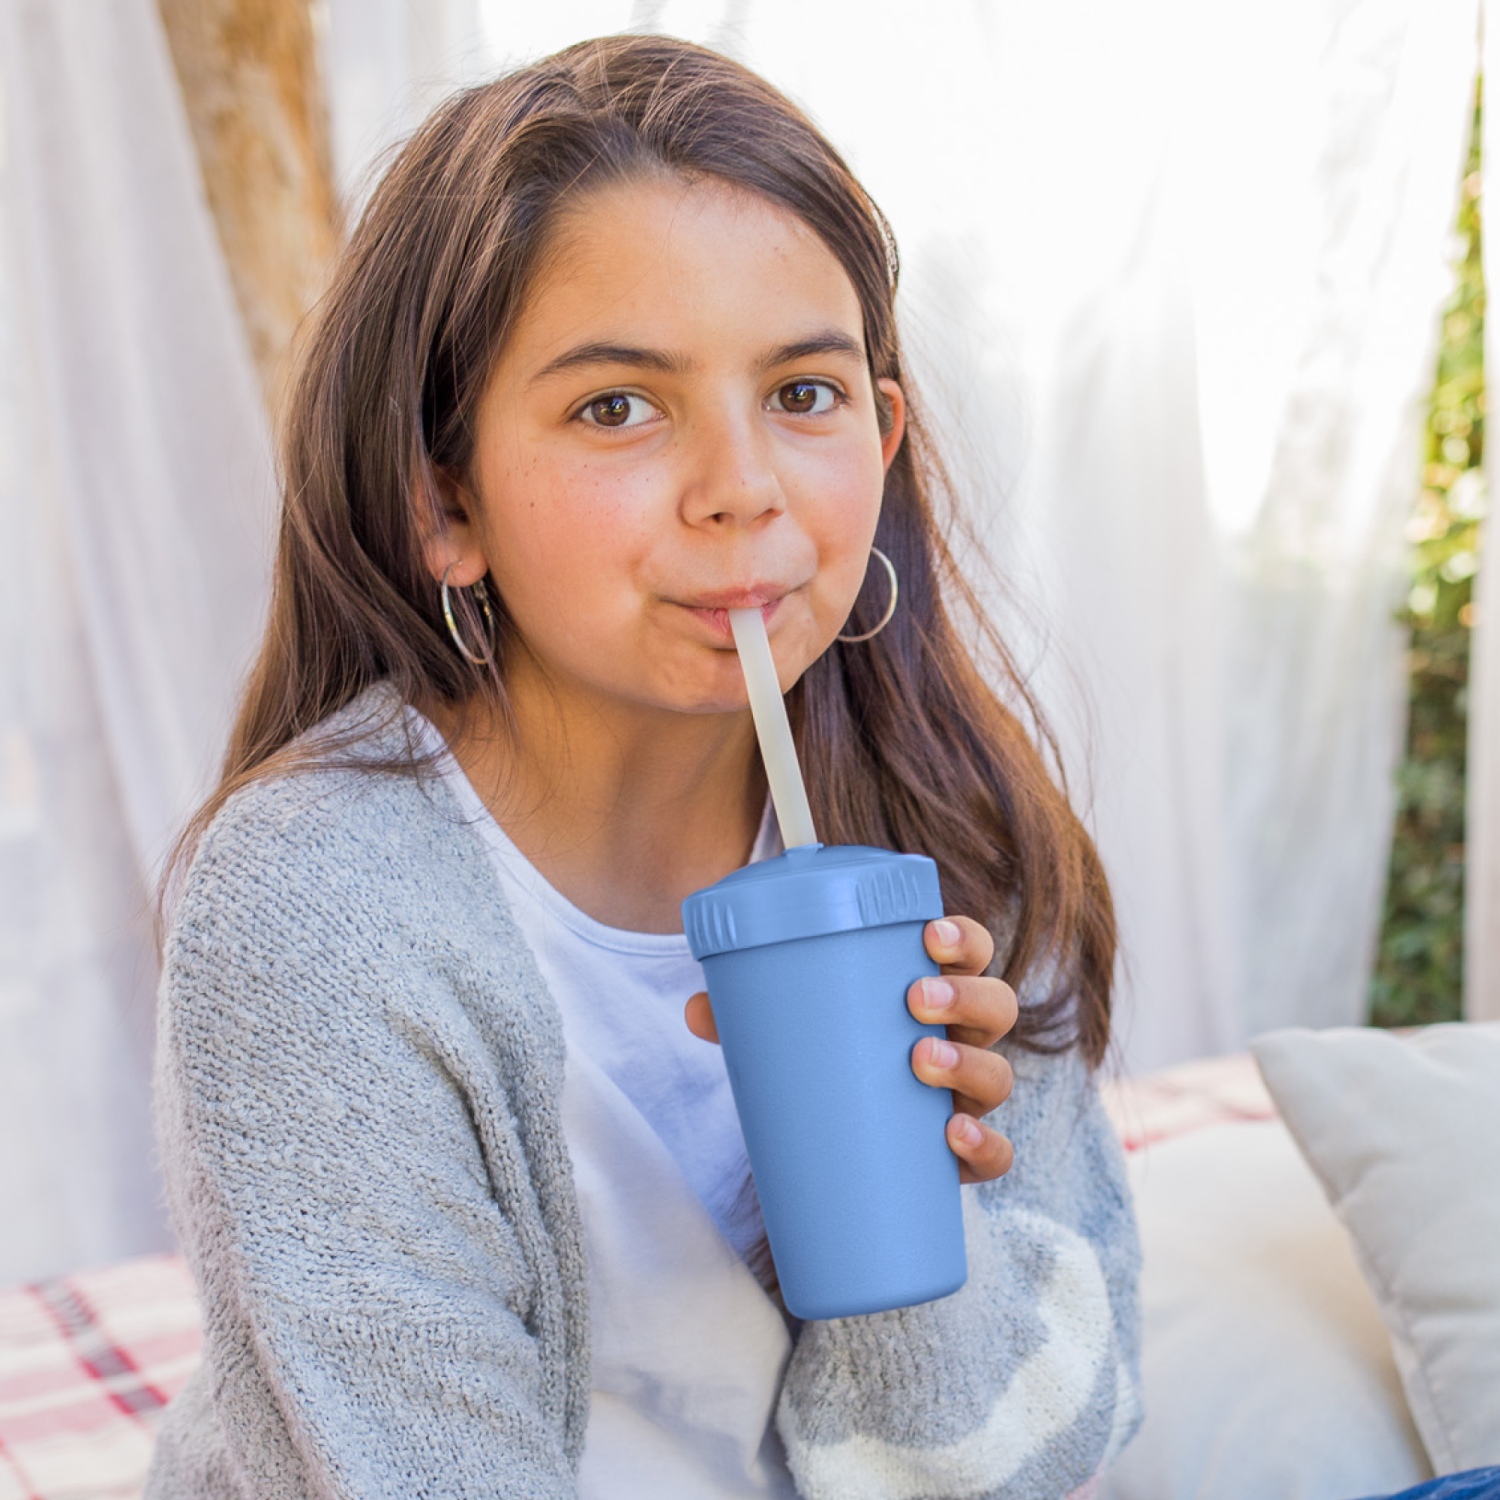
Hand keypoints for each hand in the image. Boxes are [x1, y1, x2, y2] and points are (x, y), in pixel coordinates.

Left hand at [684, 914, 1016, 1186]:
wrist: (834, 1138)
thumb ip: (746, 1013)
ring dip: (969, 1064)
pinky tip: (953, 1136)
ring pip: (997, 1074)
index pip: (969, 950)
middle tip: (914, 998)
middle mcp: (962, 1037)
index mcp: (932, 988)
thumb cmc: (822, 1058)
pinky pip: (994, 1154)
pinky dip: (983, 1146)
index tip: (928, 933)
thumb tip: (697, 1009)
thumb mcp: (788, 1029)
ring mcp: (965, 1095)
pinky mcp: (958, 1154)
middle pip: (995, 1005)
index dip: (962, 938)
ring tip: (921, 1060)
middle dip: (964, 996)